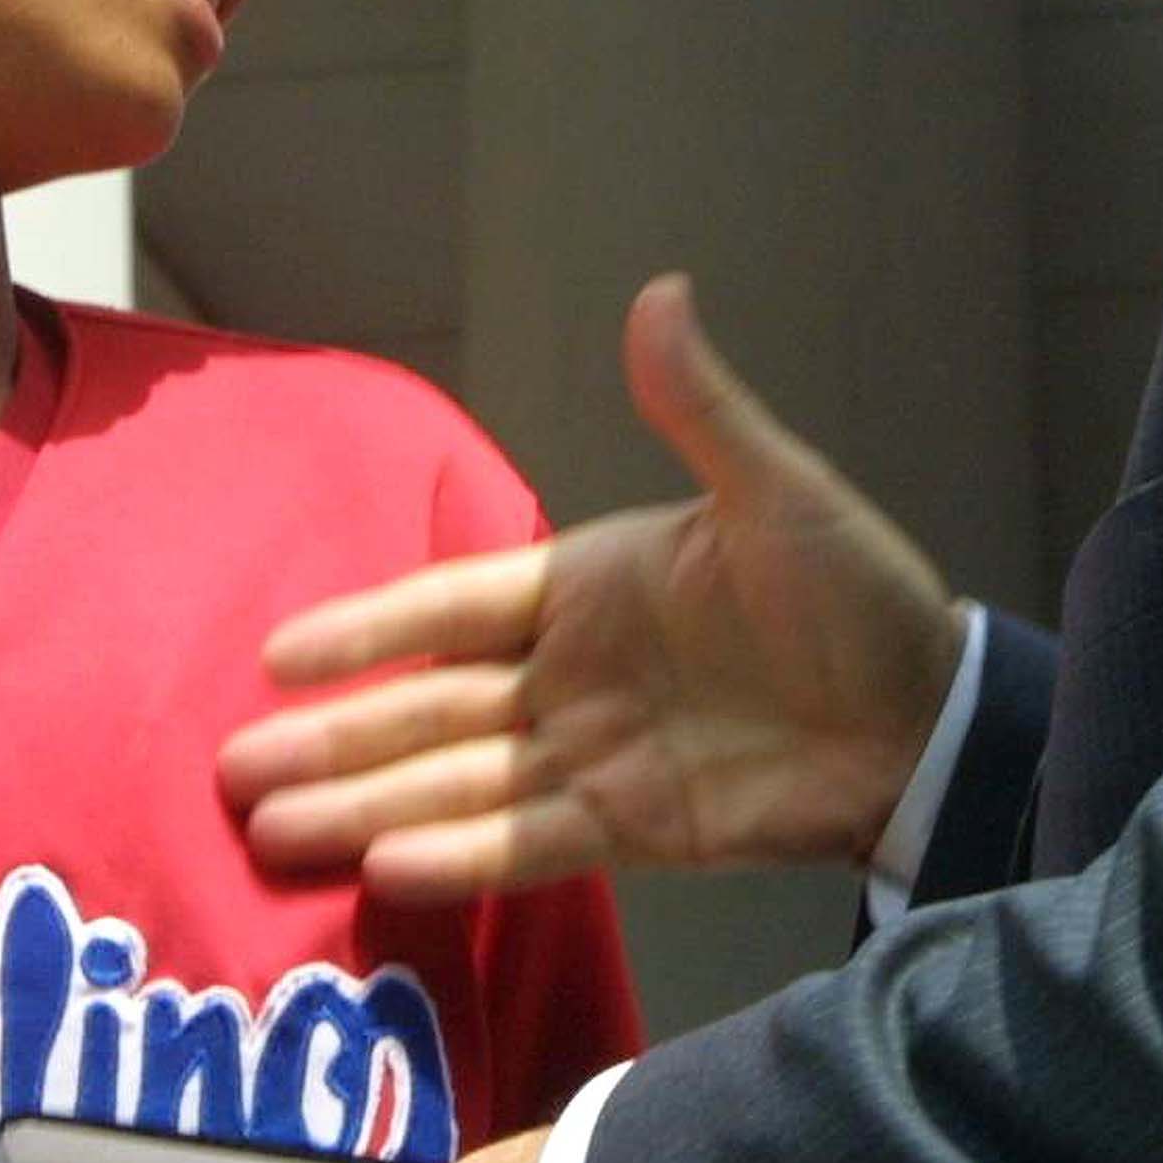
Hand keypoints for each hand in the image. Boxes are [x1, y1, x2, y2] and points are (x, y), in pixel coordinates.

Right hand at [220, 273, 966, 902]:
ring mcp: (594, 755)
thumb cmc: (856, 593)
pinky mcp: (633, 829)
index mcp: (587, 584)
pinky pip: (529, 843)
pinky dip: (461, 857)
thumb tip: (659, 293)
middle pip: (429, 709)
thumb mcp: (778, 493)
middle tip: (233, 770)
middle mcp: (571, 673)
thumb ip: (700, 411)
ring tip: (270, 836)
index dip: (365, 631)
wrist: (929, 718)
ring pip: (457, 783)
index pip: (451, 607)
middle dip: (334, 740)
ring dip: (368, 808)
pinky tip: (385, 869)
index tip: (277, 658)